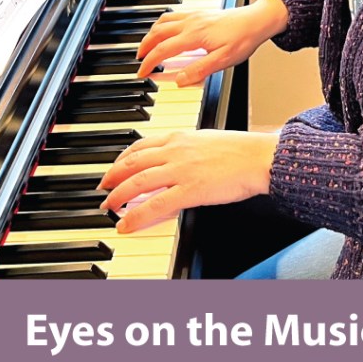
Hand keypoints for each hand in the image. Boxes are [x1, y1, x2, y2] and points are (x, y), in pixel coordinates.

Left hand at [98, 129, 278, 232]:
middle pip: (132, 162)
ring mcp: (181, 170)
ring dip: (118, 196)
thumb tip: (175, 161)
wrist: (260, 157)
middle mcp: (175, 150)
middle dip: (112, 177)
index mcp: (180, 137)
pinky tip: (126, 224)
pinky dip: (136, 215)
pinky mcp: (189, 189)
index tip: (114, 167)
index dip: (122, 158)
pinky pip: (155, 204)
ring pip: (137, 182)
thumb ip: (188, 149)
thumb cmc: (242, 151)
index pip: (140, 145)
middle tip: (103, 189)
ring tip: (107, 207)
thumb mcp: (208, 141)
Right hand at [136, 0, 288, 84]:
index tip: (142, 72)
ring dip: (151, 33)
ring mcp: (194, 15)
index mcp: (193, 35)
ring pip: (163, 21)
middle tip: (139, 59)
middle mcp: (190, 23)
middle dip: (144, 46)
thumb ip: (199, 70)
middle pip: (157, 33)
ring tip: (147, 45)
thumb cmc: (243, 39)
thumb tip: (179, 80)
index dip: (149, 62)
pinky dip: (162, 23)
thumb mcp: (223, 60)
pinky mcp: (199, 12)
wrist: (257, 20)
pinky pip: (173, 15)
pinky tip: (165, 29)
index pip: (163, 50)